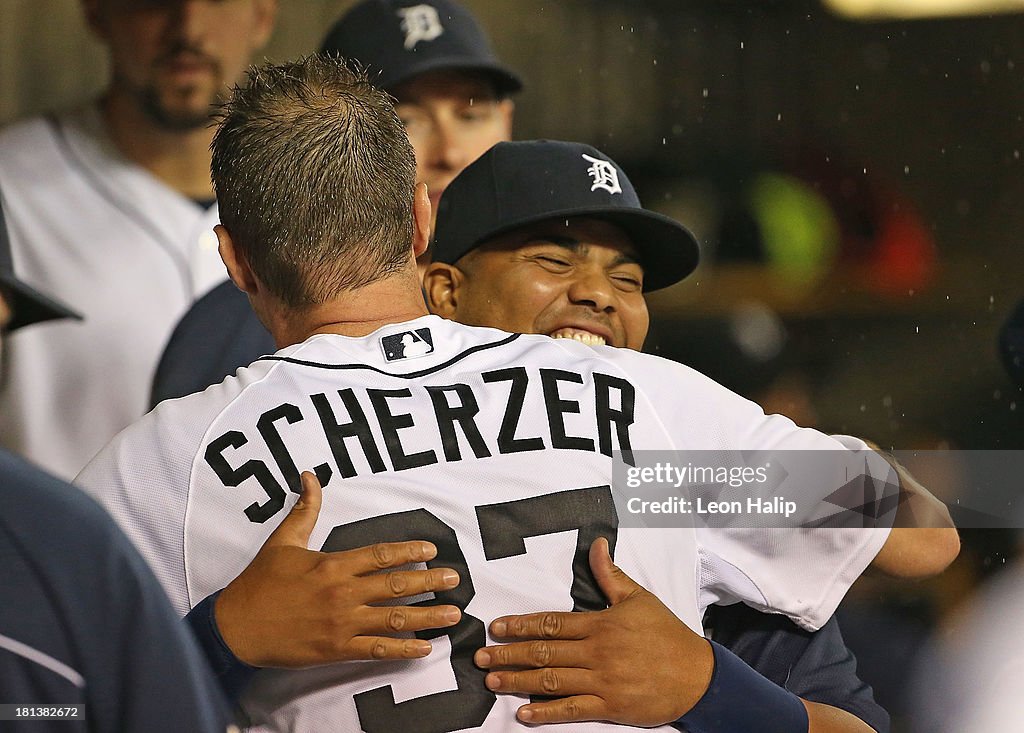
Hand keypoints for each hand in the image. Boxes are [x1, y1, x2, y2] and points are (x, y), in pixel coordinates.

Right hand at [215, 471, 460, 666]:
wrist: (236, 627)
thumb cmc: (260, 582)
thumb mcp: (282, 541)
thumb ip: (304, 510)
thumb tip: (310, 476)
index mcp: (334, 564)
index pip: (381, 554)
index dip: (409, 551)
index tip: (432, 551)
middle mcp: (343, 592)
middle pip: (396, 585)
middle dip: (430, 582)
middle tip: (455, 579)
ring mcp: (342, 623)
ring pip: (394, 618)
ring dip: (427, 615)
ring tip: (453, 613)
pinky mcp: (337, 649)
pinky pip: (377, 649)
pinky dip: (403, 650)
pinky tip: (424, 648)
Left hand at [474, 537, 712, 725]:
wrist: (698, 675)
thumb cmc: (667, 634)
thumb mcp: (639, 598)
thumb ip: (611, 575)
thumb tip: (597, 544)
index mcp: (600, 624)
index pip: (552, 622)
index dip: (520, 624)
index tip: (496, 627)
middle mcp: (597, 652)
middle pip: (544, 652)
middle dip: (509, 654)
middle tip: (481, 656)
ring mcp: (602, 681)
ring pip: (552, 680)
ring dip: (519, 681)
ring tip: (493, 680)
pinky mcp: (611, 707)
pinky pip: (572, 710)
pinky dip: (547, 713)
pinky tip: (525, 714)